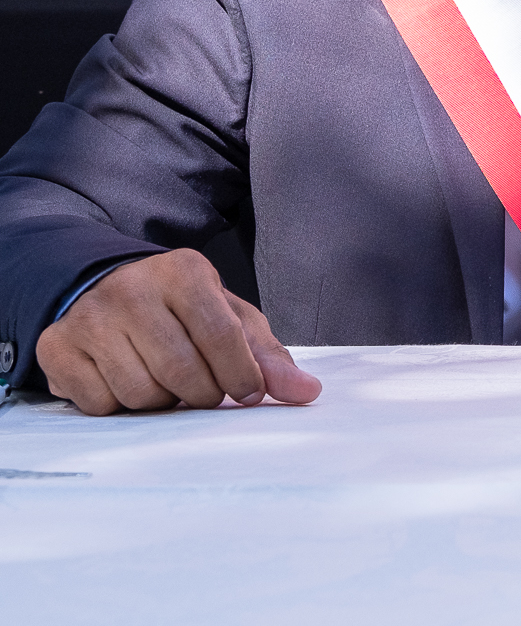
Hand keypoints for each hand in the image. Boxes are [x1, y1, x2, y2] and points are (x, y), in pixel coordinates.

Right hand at [35, 248, 322, 415]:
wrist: (105, 289)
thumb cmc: (179, 309)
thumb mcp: (229, 318)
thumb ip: (267, 355)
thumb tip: (307, 391)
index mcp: (184, 272)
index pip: (222, 335)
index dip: (241, 375)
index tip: (248, 393)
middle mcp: (132, 289)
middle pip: (182, 371)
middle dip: (202, 392)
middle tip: (202, 386)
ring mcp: (90, 318)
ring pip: (141, 393)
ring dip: (162, 401)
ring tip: (163, 378)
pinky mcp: (57, 347)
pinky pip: (101, 404)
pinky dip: (121, 404)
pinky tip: (126, 378)